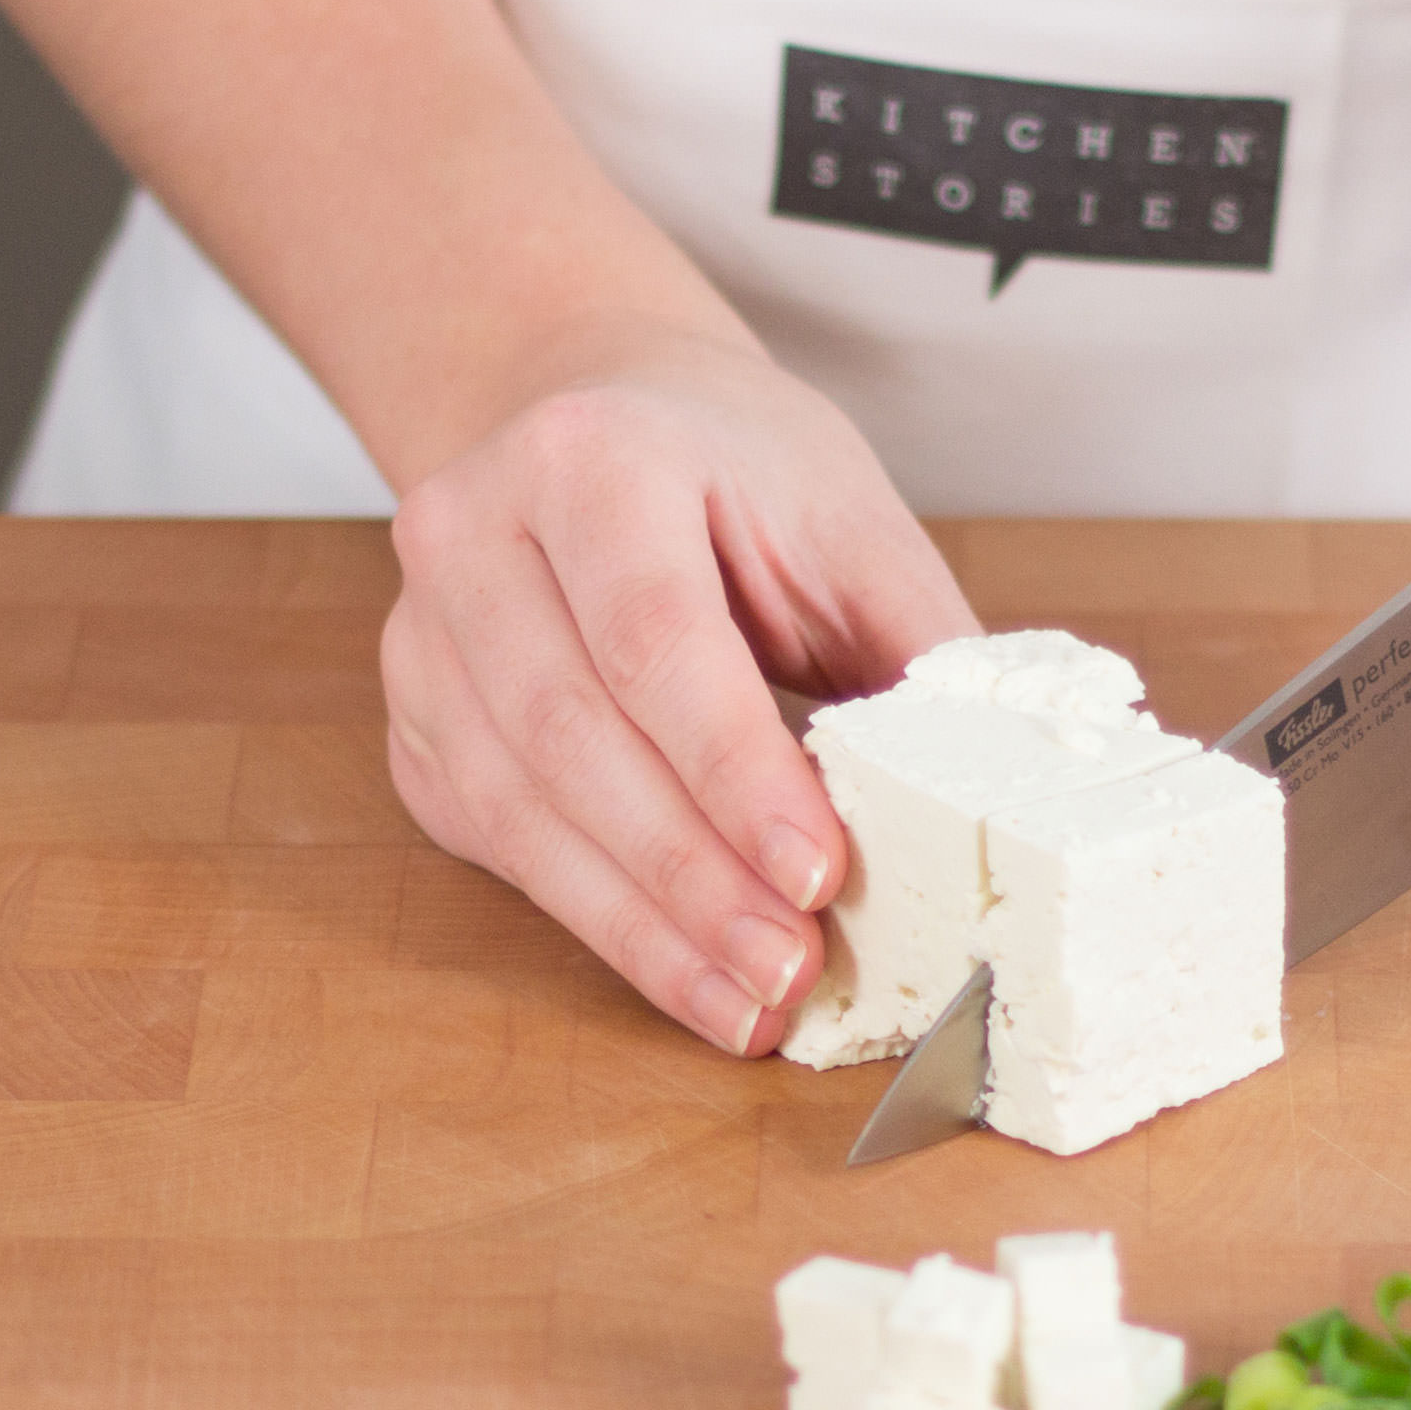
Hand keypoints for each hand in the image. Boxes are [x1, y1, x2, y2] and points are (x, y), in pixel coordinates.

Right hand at [381, 323, 980, 1054]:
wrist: (600, 409)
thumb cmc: (737, 467)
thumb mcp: (848, 518)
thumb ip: (915, 642)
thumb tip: (994, 788)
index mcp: (595, 457)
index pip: (653, 635)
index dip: (734, 771)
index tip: (816, 875)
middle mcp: (475, 532)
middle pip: (571, 735)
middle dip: (690, 875)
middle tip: (789, 969)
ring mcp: (424, 630)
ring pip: (517, 804)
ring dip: (640, 924)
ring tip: (747, 1000)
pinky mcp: (417, 717)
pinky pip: (496, 837)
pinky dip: (594, 916)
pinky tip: (680, 969)